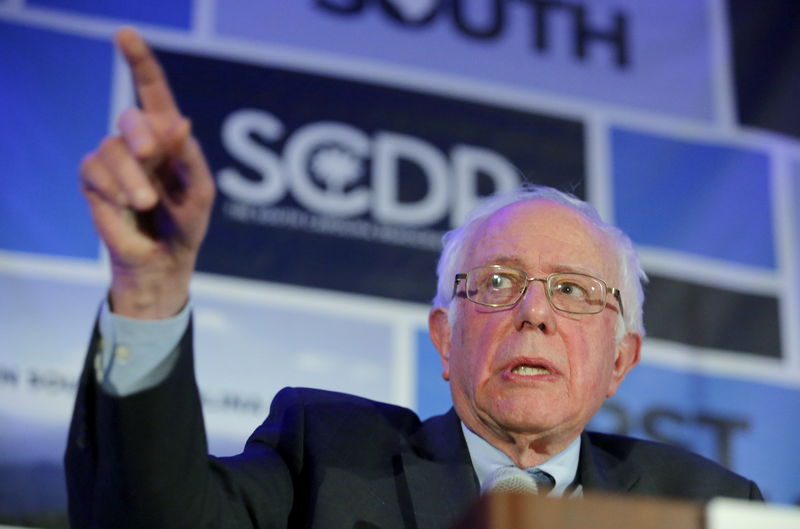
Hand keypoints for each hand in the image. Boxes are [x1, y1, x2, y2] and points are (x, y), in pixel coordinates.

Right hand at [80, 27, 214, 318]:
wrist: (163, 261)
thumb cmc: (186, 225)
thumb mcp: (201, 193)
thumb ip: (191, 158)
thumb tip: (179, 122)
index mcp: (168, 138)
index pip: (152, 92)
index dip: (139, 62)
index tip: (124, 34)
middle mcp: (138, 142)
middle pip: (131, 118)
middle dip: (142, 136)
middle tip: (152, 156)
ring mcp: (114, 160)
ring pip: (112, 148)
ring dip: (132, 177)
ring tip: (146, 202)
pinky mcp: (94, 181)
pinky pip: (94, 169)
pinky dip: (113, 188)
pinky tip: (127, 205)